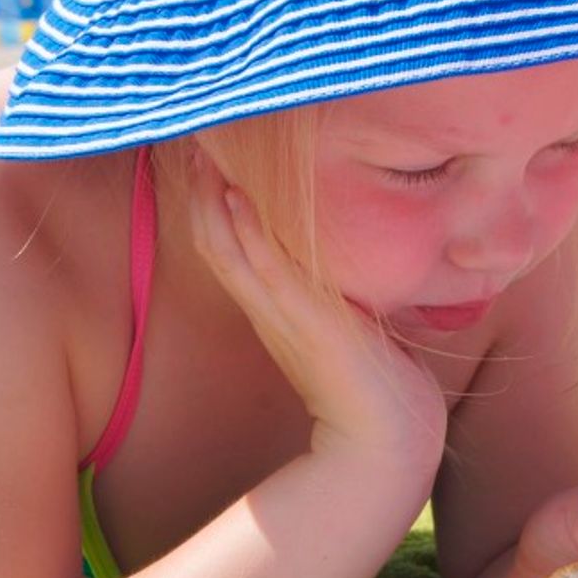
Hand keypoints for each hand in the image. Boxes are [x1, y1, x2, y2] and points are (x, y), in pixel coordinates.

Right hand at [188, 146, 446, 463]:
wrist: (389, 441)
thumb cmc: (380, 386)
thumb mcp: (353, 326)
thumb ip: (341, 297)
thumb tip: (353, 269)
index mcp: (278, 310)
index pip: (232, 248)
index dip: (215, 204)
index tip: (209, 155)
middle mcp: (271, 311)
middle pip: (217, 241)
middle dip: (202, 190)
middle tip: (188, 135)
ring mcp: (285, 317)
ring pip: (229, 251)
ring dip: (213, 201)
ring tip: (199, 151)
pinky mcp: (310, 325)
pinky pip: (268, 271)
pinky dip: (249, 235)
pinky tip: (236, 197)